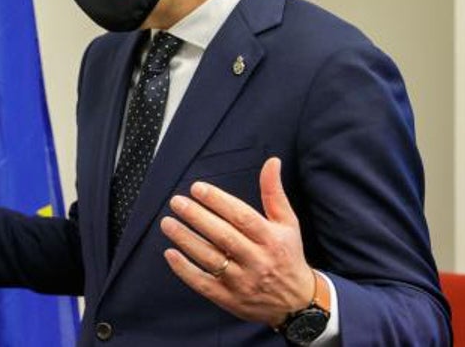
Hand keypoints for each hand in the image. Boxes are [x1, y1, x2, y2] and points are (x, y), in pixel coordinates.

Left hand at [159, 157, 315, 327]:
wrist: (297, 302)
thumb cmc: (287, 254)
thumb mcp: (287, 223)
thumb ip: (274, 193)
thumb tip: (271, 161)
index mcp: (272, 239)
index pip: (242, 217)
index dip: (218, 201)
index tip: (197, 188)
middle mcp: (258, 261)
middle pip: (223, 236)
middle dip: (197, 217)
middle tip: (176, 202)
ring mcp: (243, 282)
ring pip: (211, 259)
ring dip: (186, 240)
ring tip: (167, 223)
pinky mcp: (230, 299)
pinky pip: (204, 284)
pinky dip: (185, 270)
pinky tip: (170, 253)